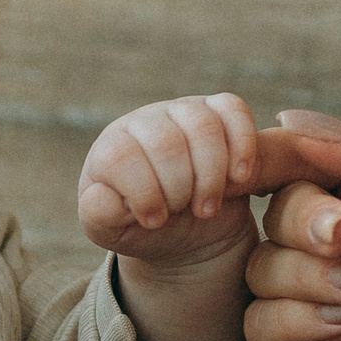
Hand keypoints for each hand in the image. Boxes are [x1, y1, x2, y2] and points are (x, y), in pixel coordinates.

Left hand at [79, 94, 261, 268]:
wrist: (185, 226)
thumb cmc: (143, 227)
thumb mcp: (113, 231)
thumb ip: (99, 216)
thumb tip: (102, 195)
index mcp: (110, 149)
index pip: (119, 157)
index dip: (143, 193)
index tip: (154, 220)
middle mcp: (143, 122)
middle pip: (165, 143)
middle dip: (179, 189)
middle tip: (184, 214)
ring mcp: (182, 111)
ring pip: (202, 125)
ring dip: (211, 175)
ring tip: (207, 207)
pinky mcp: (218, 111)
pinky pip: (233, 110)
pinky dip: (241, 145)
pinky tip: (239, 177)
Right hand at [243, 112, 340, 340]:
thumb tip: (299, 122)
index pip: (299, 156)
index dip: (268, 154)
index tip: (254, 163)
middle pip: (273, 209)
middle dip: (303, 219)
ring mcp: (325, 300)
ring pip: (260, 268)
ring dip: (305, 272)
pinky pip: (262, 327)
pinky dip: (293, 317)